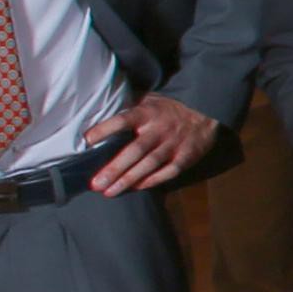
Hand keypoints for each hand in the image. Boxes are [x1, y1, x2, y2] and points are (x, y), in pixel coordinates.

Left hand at [85, 89, 219, 197]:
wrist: (205, 110)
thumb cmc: (167, 108)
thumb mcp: (148, 99)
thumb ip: (128, 107)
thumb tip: (98, 110)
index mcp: (147, 113)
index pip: (123, 120)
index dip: (106, 129)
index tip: (87, 140)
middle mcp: (159, 129)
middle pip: (135, 150)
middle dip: (115, 168)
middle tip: (96, 184)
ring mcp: (174, 144)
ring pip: (149, 164)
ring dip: (128, 179)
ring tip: (109, 192)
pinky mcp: (186, 156)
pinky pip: (168, 172)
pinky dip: (152, 180)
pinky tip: (136, 188)